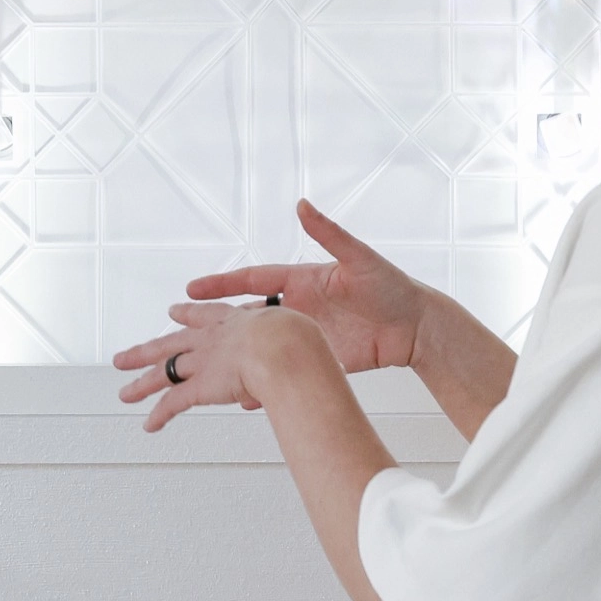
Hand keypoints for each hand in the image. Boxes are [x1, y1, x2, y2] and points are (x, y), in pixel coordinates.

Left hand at [113, 300, 327, 431]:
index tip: (175, 312)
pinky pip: (174, 403)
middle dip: (147, 351)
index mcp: (237, 321)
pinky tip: (148, 425)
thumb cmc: (299, 340)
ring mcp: (204, 361)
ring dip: (142, 384)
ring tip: (124, 392)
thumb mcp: (298, 338)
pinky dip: (159, 415)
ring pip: (164, 371)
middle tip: (126, 355)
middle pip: (171, 343)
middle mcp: (213, 339)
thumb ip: (293, 356)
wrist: (284, 347)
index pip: (206, 315)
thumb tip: (299, 373)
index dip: (189, 315)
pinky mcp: (200, 386)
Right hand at [183, 199, 432, 378]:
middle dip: (215, 321)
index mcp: (302, 280)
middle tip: (182, 325)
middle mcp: (298, 307)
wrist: (418, 328)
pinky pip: (285, 370)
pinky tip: (244, 396)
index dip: (222, 284)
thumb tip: (302, 204)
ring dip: (235, 354)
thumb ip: (329, 233)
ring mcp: (307, 334)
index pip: (253, 281)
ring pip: (262, 346)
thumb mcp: (359, 258)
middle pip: (248, 314)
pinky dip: (265, 382)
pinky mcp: (319, 358)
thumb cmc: (392, 287)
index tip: (192, 288)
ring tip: (204, 365)